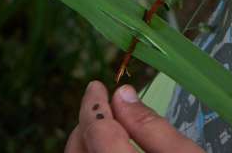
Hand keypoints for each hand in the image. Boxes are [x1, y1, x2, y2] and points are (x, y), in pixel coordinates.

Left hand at [63, 81, 202, 152]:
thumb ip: (153, 127)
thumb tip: (123, 94)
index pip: (97, 132)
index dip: (94, 105)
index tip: (96, 86)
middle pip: (78, 147)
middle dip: (89, 124)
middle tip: (107, 107)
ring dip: (87, 140)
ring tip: (109, 128)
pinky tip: (107, 149)